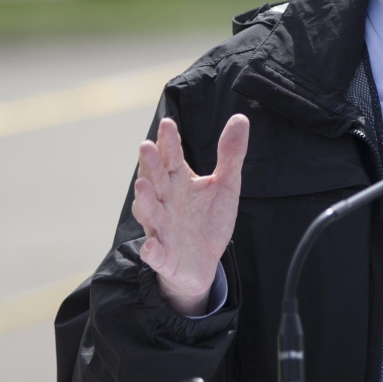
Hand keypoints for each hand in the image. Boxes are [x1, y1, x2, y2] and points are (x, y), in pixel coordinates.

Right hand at [131, 114, 248, 314]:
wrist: (202, 263)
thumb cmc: (207, 219)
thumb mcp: (225, 185)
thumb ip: (230, 155)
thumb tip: (240, 118)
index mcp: (178, 183)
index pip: (172, 159)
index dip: (169, 142)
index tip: (167, 123)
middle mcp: (165, 203)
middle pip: (156, 181)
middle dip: (150, 165)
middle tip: (145, 146)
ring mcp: (163, 229)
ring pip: (150, 213)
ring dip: (144, 201)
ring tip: (142, 185)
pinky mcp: (165, 257)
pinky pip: (156, 254)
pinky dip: (152, 251)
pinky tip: (151, 246)